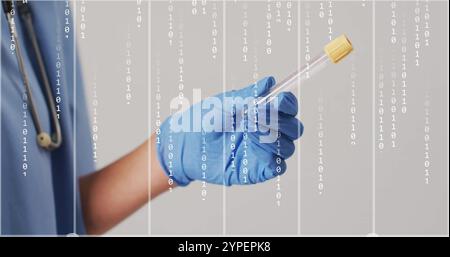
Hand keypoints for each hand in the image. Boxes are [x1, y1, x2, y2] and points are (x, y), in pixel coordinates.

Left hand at [156, 76, 302, 185]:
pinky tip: (254, 149)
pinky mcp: (257, 169)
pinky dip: (273, 158)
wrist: (183, 146)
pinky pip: (278, 166)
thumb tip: (270, 81)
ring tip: (251, 131)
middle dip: (283, 121)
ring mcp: (262, 151)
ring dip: (275, 138)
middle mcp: (265, 131)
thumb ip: (248, 95)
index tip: (279, 100)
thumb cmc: (201, 122)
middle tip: (259, 117)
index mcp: (260, 112)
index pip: (287, 106)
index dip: (288, 103)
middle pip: (293, 127)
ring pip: (288, 147)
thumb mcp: (223, 104)